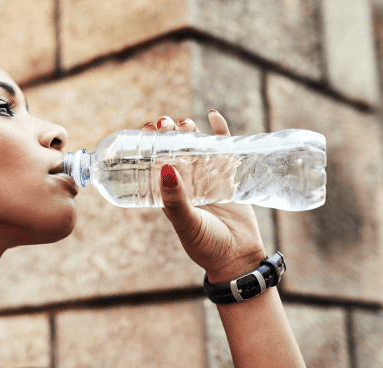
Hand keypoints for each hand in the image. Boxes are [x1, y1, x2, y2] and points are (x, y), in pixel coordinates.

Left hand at [142, 112, 266, 283]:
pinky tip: (212, 115)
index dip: (149, 144)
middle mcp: (187, 182)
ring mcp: (208, 177)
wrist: (238, 258)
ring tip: (185, 123)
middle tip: (165, 123)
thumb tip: (163, 169)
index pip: (154, 162)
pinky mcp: (229, 176)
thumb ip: (174, 199)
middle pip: (174, 149)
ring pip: (196, 145)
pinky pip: (224, 148)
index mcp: (169, 193)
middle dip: (168, 133)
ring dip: (189, 130)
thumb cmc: (206, 245)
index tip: (145, 129)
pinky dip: (219, 130)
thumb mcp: (186, 222)